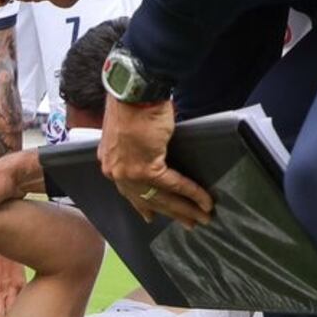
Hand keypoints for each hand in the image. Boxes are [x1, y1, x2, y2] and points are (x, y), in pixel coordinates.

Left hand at [97, 95, 212, 227]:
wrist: (135, 92)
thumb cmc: (133, 105)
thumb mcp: (128, 133)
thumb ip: (136, 151)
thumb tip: (152, 157)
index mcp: (110, 163)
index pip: (128, 192)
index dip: (142, 206)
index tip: (150, 216)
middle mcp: (116, 173)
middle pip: (147, 200)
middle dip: (171, 212)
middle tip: (188, 223)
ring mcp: (130, 173)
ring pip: (161, 197)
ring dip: (185, 209)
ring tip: (202, 218)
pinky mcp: (147, 168)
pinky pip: (174, 185)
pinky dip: (192, 193)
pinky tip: (205, 201)